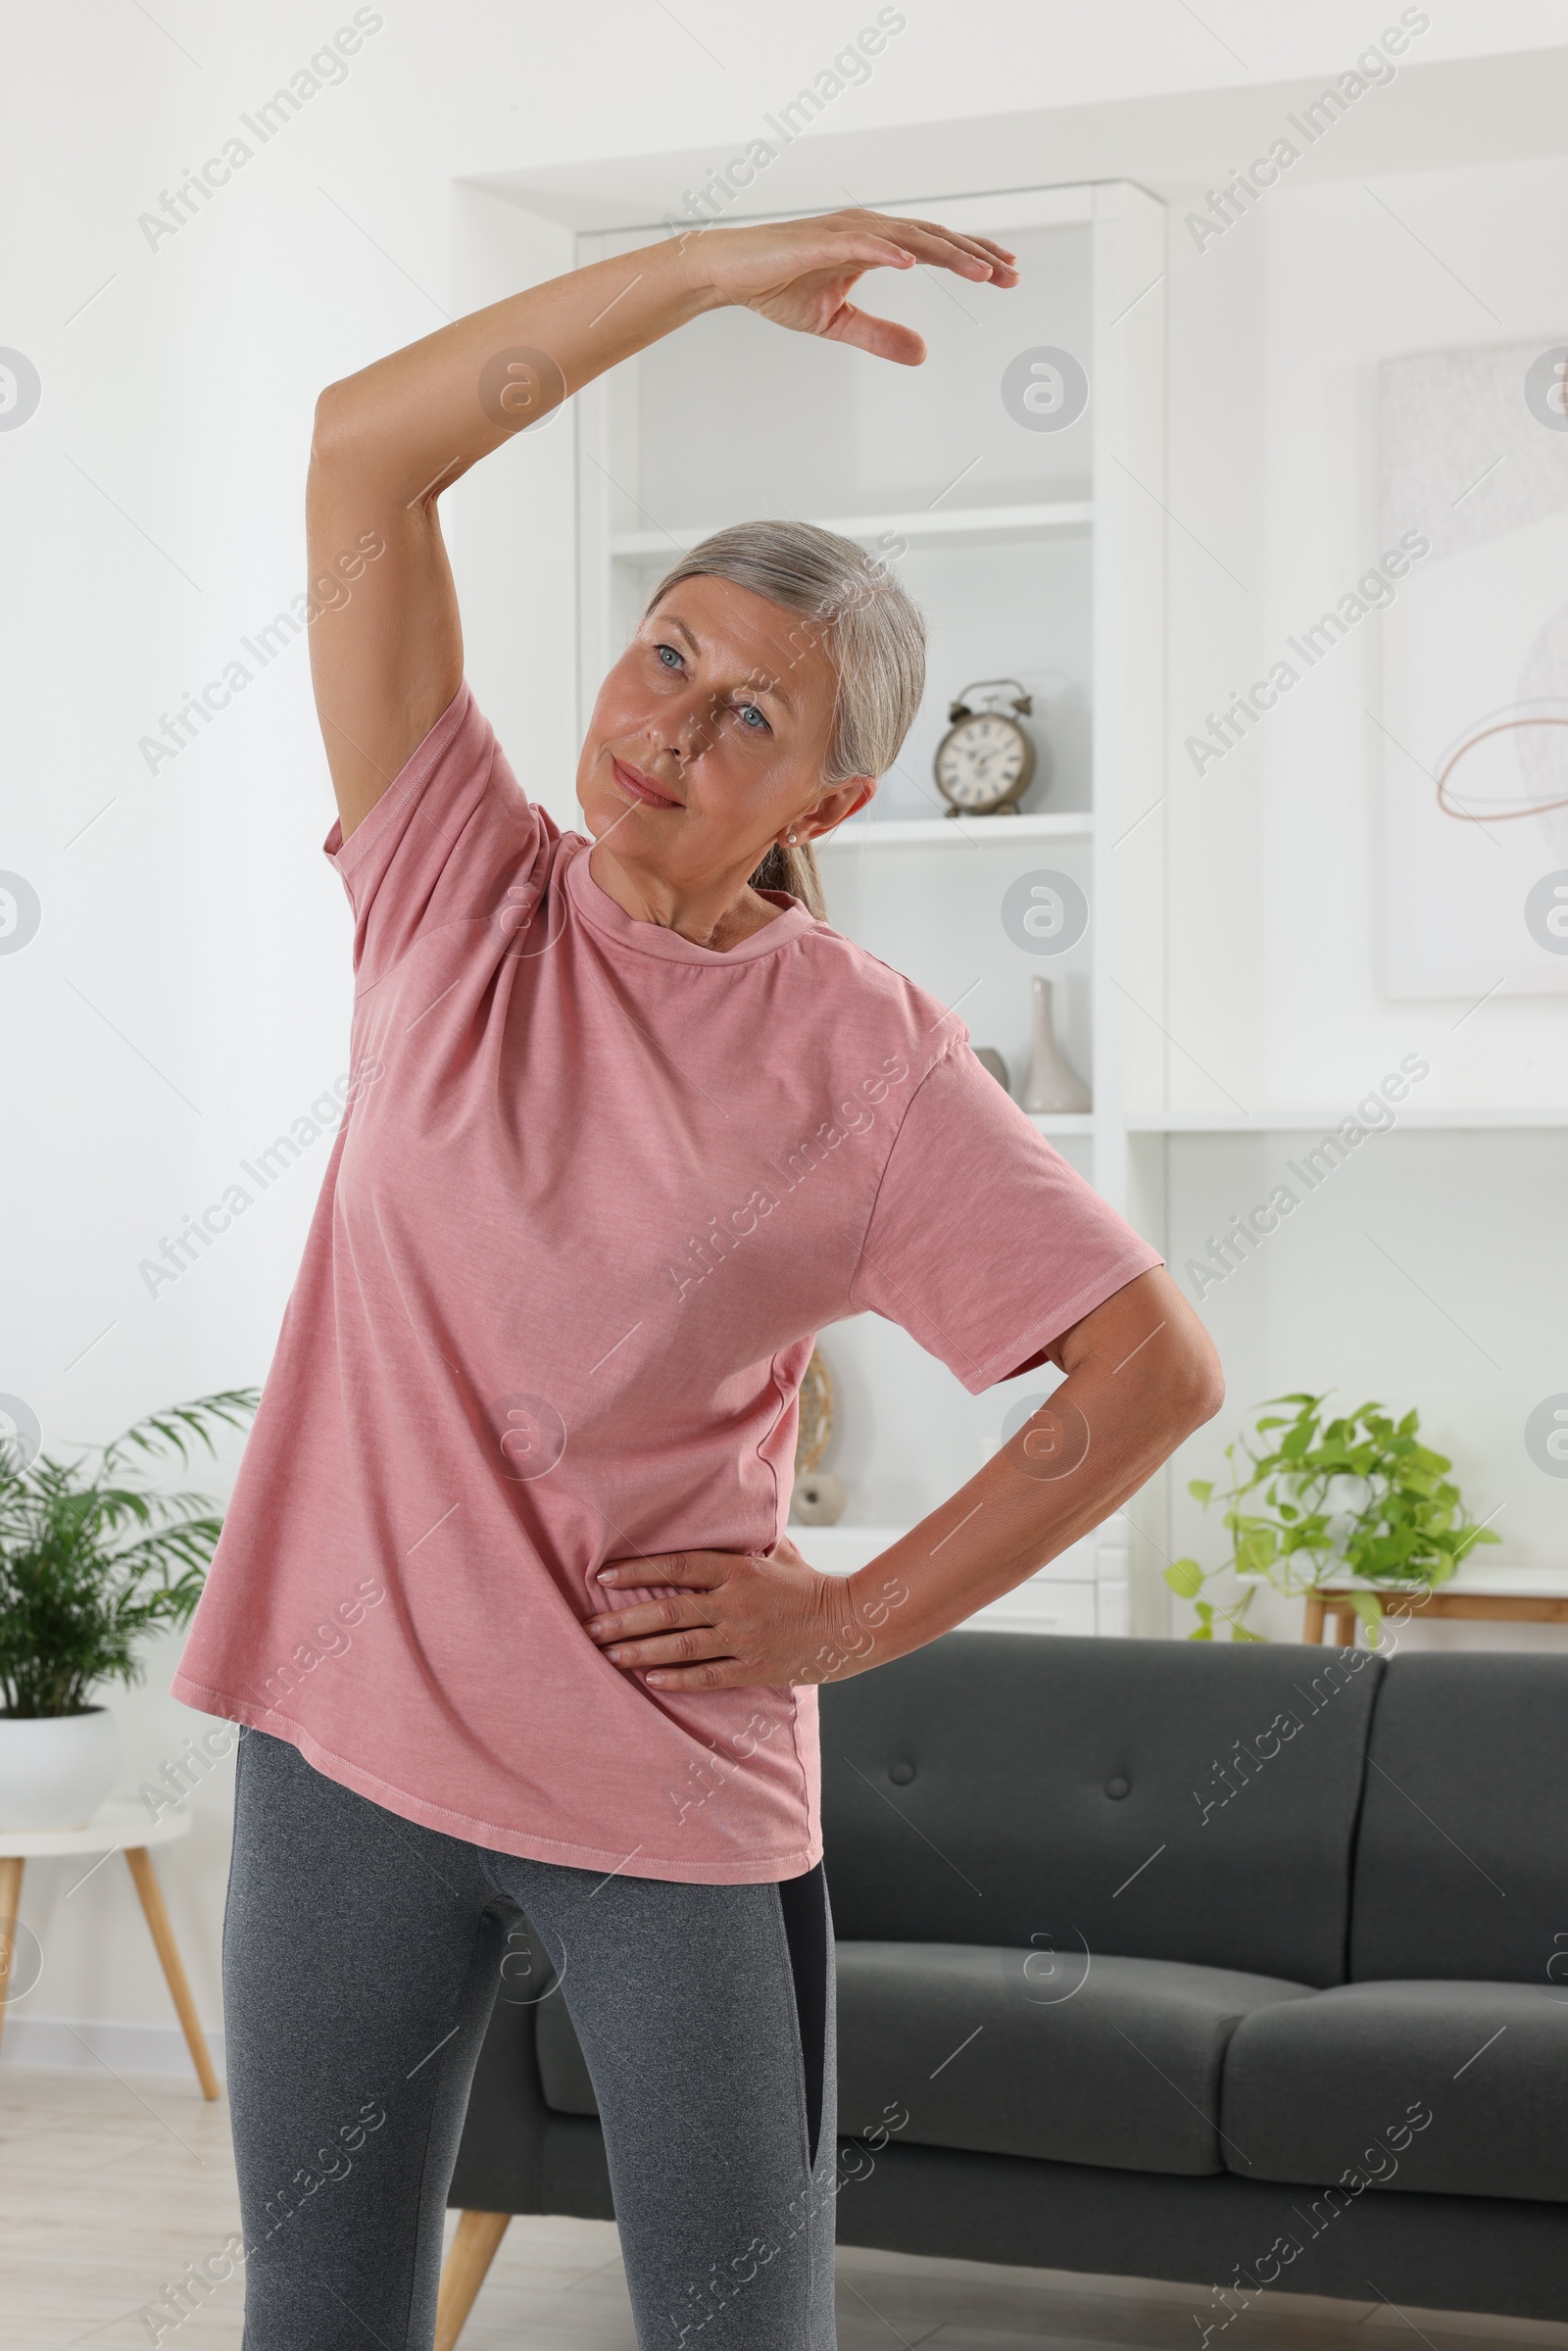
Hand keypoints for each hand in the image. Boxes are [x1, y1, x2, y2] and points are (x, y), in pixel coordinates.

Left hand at [584, 1535, 878, 1690]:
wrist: (851, 1624)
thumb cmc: (810, 1584)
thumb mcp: (778, 1551)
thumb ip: (746, 1540)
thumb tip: (727, 1513)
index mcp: (738, 1569)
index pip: (676, 1565)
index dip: (637, 1571)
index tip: (603, 1578)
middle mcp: (735, 1602)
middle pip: (667, 1610)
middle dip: (623, 1620)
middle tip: (589, 1628)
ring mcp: (743, 1638)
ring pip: (680, 1646)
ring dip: (639, 1651)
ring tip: (608, 1655)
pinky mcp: (754, 1668)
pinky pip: (708, 1675)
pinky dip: (677, 1677)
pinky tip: (650, 1678)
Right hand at [686, 207, 1017, 364]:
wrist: (731, 274)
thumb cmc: (780, 288)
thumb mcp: (839, 323)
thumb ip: (881, 336)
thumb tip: (924, 355)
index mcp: (875, 246)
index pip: (935, 248)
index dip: (972, 259)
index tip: (1006, 274)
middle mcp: (867, 231)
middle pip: (934, 239)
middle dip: (975, 256)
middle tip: (1011, 275)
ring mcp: (846, 232)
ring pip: (909, 240)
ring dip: (947, 254)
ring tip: (981, 272)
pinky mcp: (821, 241)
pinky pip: (861, 245)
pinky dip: (889, 252)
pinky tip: (915, 263)